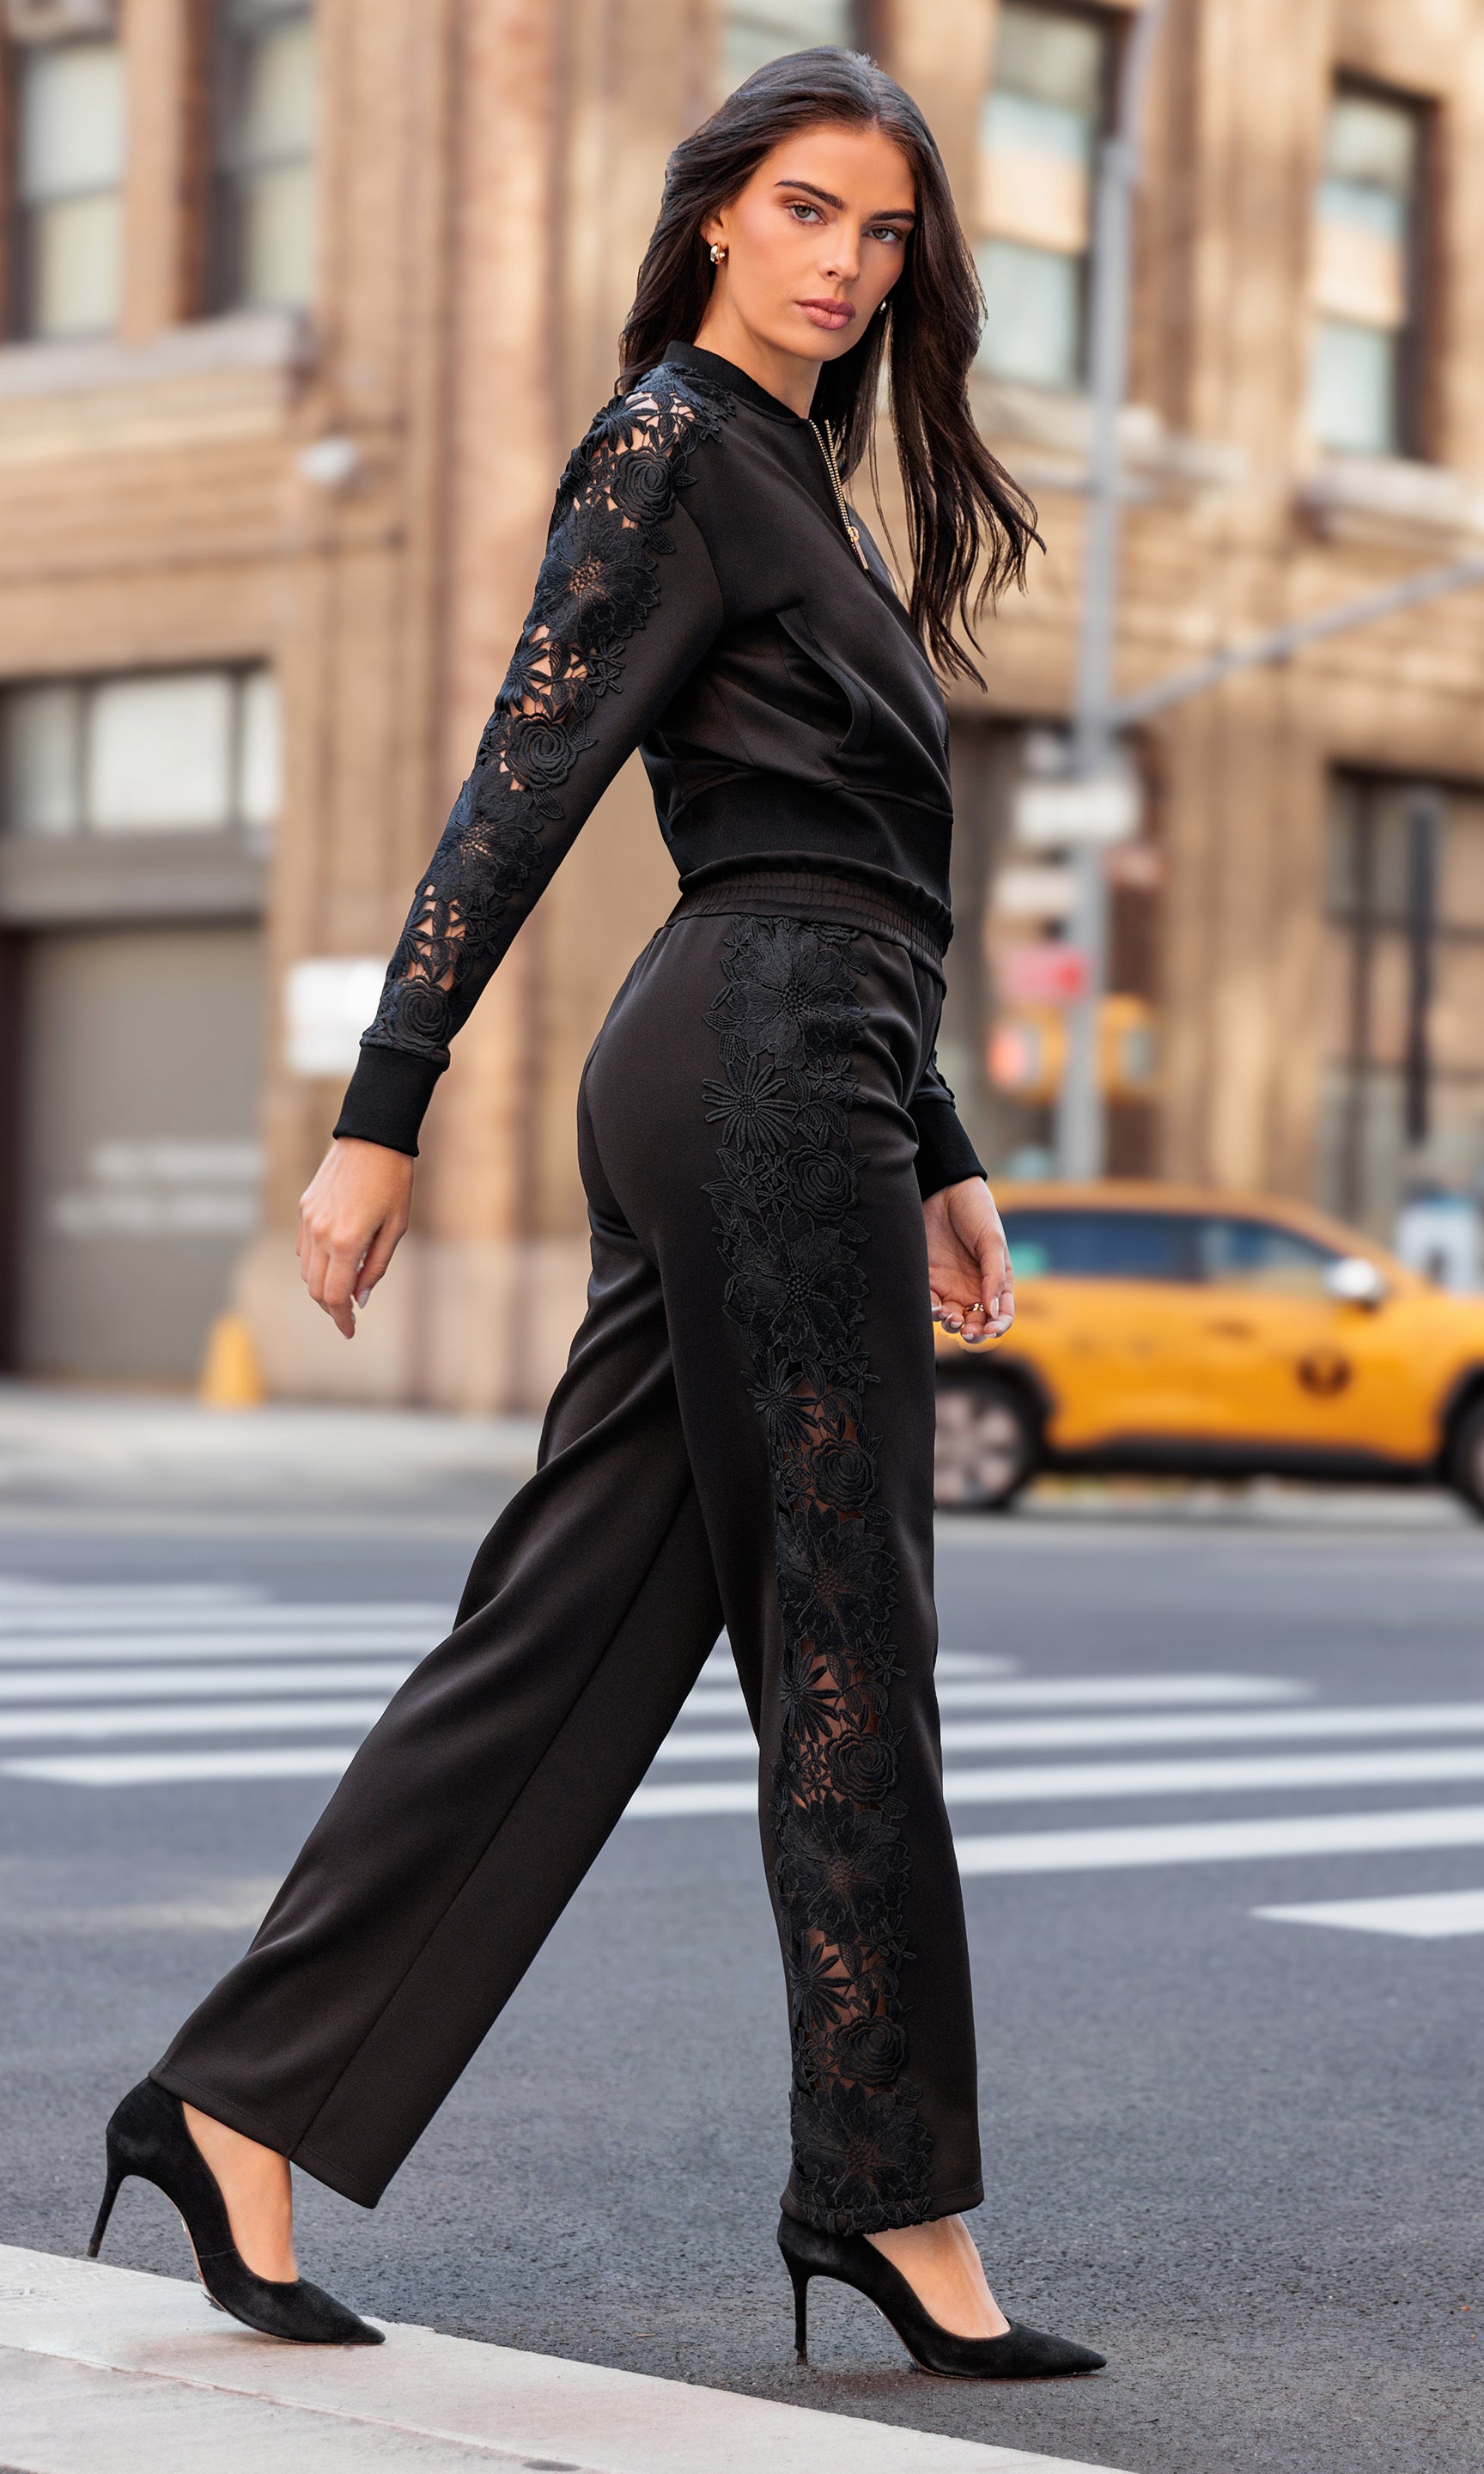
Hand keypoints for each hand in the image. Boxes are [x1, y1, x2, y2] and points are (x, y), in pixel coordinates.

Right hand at [296, 1138, 412, 1338]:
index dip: (342, 1319)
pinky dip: (315, 1264)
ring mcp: (308, 1220)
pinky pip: (303, 1248)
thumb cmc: (393, 1182)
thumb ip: (376, 1267)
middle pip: (316, 1289)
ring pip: (306, 1270)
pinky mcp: (304, 1208)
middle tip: (348, 1317)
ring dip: (323, 1287)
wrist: (372, 1138)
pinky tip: (335, 1263)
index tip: (350, 1331)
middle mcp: (321, 1233)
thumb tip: (360, 1298)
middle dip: (331, 1308)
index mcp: (347, 1241)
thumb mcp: (395, 1228)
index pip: (335, 1296)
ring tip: (344, 1291)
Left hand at [924, 1177, 1013, 1345]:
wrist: (944, 1189)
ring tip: (951, 1319)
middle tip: (968, 1331)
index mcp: (996, 1281)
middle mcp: (973, 1288)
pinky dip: (932, 1311)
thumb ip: (993, 1277)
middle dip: (973, 1333)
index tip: (991, 1330)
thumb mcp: (992, 1242)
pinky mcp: (927, 1279)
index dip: (998, 1327)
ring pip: (952, 1318)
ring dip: (952, 1325)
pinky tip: (935, 1309)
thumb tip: (993, 1311)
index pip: (1001, 1313)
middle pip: (975, 1322)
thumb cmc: (976, 1211)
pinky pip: (929, 1303)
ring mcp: (950, 1285)